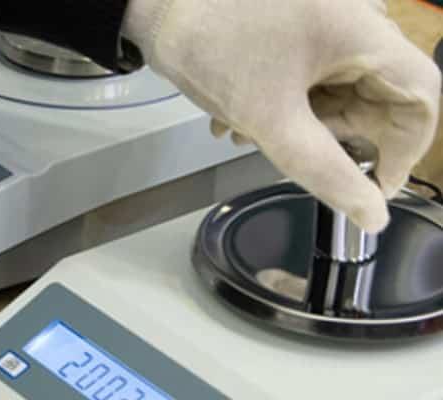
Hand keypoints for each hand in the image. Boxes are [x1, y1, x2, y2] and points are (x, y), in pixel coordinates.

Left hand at [123, 0, 441, 231]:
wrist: (155, 7)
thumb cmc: (212, 52)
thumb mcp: (272, 120)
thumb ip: (326, 171)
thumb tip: (372, 216)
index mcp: (362, 33)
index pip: (421, 96)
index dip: (404, 149)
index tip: (373, 185)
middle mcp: (353, 23)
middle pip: (376, 97)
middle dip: (334, 137)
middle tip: (290, 154)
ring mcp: (324, 24)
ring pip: (338, 92)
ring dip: (299, 126)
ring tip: (245, 134)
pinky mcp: (298, 30)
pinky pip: (312, 78)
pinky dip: (285, 105)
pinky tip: (239, 119)